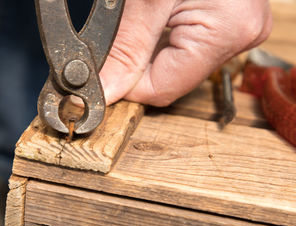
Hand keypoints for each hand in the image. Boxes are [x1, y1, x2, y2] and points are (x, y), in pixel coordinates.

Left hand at [100, 0, 271, 105]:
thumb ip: (125, 49)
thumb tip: (106, 90)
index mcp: (225, 31)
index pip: (161, 89)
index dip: (126, 85)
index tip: (103, 73)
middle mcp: (240, 34)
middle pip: (170, 77)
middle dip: (138, 63)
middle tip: (121, 35)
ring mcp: (238, 27)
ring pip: (177, 62)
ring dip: (150, 48)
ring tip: (143, 18)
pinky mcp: (230, 20)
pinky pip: (190, 44)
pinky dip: (165, 36)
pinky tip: (158, 17)